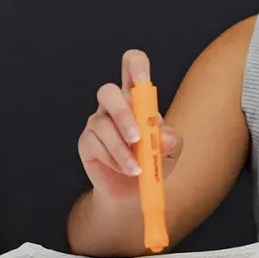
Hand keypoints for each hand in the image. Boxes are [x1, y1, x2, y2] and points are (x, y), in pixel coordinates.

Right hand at [77, 49, 182, 200]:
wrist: (134, 192)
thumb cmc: (153, 162)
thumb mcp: (170, 151)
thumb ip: (171, 141)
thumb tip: (162, 136)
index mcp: (136, 97)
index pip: (132, 66)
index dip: (135, 65)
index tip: (143, 79)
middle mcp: (114, 105)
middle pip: (107, 91)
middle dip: (122, 114)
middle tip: (138, 138)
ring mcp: (97, 122)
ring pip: (103, 125)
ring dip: (122, 149)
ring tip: (137, 168)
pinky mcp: (87, 141)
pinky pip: (95, 145)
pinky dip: (114, 160)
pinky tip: (125, 169)